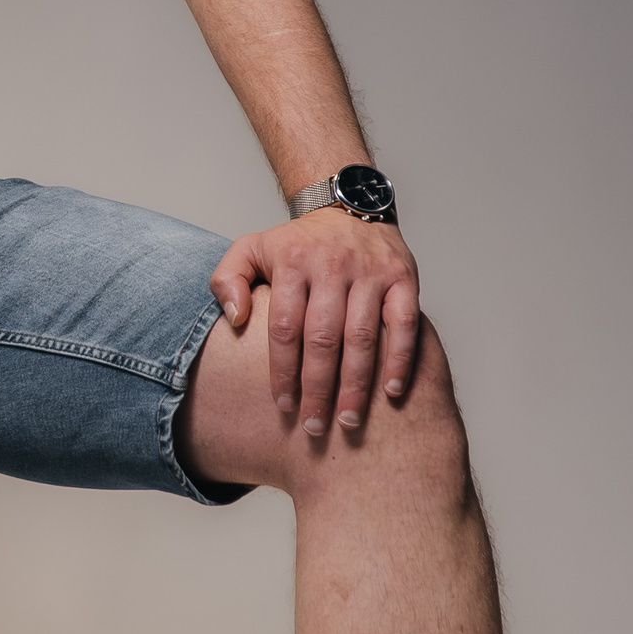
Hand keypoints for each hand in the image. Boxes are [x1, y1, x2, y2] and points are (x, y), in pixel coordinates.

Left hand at [210, 207, 420, 438]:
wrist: (348, 206)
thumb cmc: (296, 242)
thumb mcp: (251, 248)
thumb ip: (227, 279)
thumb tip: (234, 318)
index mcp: (291, 262)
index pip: (284, 327)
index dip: (283, 370)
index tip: (282, 406)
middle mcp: (331, 266)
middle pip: (323, 338)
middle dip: (318, 388)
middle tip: (315, 427)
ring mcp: (370, 273)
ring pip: (363, 336)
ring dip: (356, 383)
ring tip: (348, 421)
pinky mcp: (403, 278)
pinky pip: (405, 324)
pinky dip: (401, 359)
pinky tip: (391, 392)